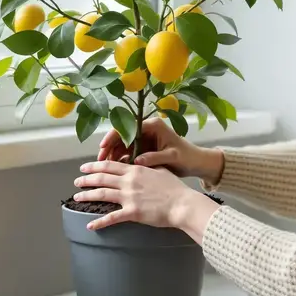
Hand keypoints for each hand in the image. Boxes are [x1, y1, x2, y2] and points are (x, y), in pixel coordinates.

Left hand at [74, 160, 219, 233]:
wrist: (182, 204)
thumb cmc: (175, 188)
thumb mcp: (161, 170)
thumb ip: (148, 166)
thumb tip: (142, 163)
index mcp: (135, 170)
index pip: (110, 165)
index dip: (94, 166)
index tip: (84, 167)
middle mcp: (129, 181)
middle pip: (102, 178)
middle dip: (86, 179)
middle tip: (76, 181)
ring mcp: (129, 197)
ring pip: (102, 194)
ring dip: (87, 195)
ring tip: (77, 198)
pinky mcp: (132, 212)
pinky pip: (112, 217)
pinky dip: (99, 222)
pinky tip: (90, 225)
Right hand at [96, 118, 224, 183]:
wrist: (196, 163)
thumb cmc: (187, 156)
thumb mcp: (172, 156)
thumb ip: (155, 157)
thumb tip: (137, 161)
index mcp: (153, 125)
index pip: (127, 127)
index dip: (113, 136)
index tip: (103, 146)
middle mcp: (147, 129)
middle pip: (122, 135)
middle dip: (110, 147)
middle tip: (99, 160)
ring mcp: (145, 139)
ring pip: (123, 145)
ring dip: (113, 155)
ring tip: (104, 167)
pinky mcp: (144, 148)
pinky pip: (128, 153)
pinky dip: (121, 160)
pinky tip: (115, 169)